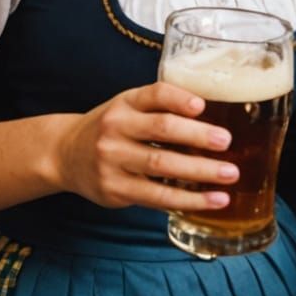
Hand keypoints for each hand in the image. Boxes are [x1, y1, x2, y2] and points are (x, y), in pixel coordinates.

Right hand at [54, 80, 239, 212]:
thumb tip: (215, 115)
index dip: (178, 98)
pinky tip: (212, 200)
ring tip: (230, 174)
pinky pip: (157, 196)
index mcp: (124, 103)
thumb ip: (160, 107)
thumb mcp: (128, 107)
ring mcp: (113, 161)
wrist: (65, 154)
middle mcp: (116, 129)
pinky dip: (188, 199)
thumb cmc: (111, 128)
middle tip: (226, 141)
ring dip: (199, 171)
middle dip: (197, 136)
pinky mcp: (115, 190)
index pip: (153, 94)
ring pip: (161, 165)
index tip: (202, 105)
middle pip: (161, 129)